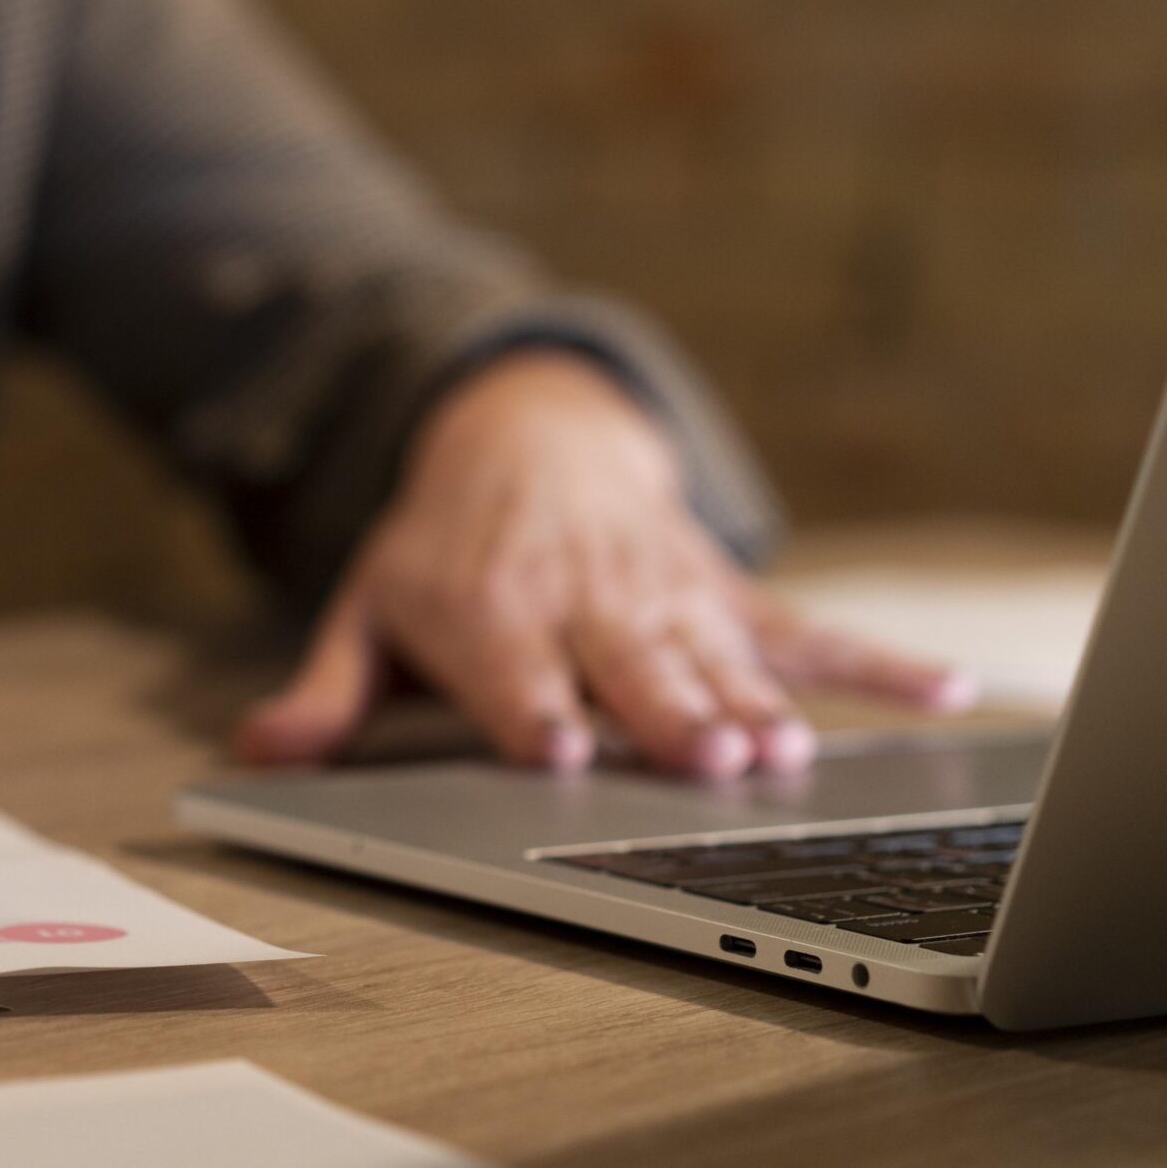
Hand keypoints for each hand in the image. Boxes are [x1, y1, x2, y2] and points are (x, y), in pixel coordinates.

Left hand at [235, 352, 972, 777]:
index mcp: (489, 612)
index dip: (536, 711)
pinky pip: (808, 627)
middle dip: (668, 715)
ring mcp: (663, 594)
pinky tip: (946, 692)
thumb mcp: (366, 610)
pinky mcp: (723, 589)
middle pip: (628, 670)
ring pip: (715, 655)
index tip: (562, 750)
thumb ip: (323, 693)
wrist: (519, 436)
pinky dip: (879, 660)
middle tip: (709, 764)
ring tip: (792, 756)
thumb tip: (254, 755)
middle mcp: (582, 601)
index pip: (514, 674)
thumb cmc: (441, 550)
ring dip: (755, 703)